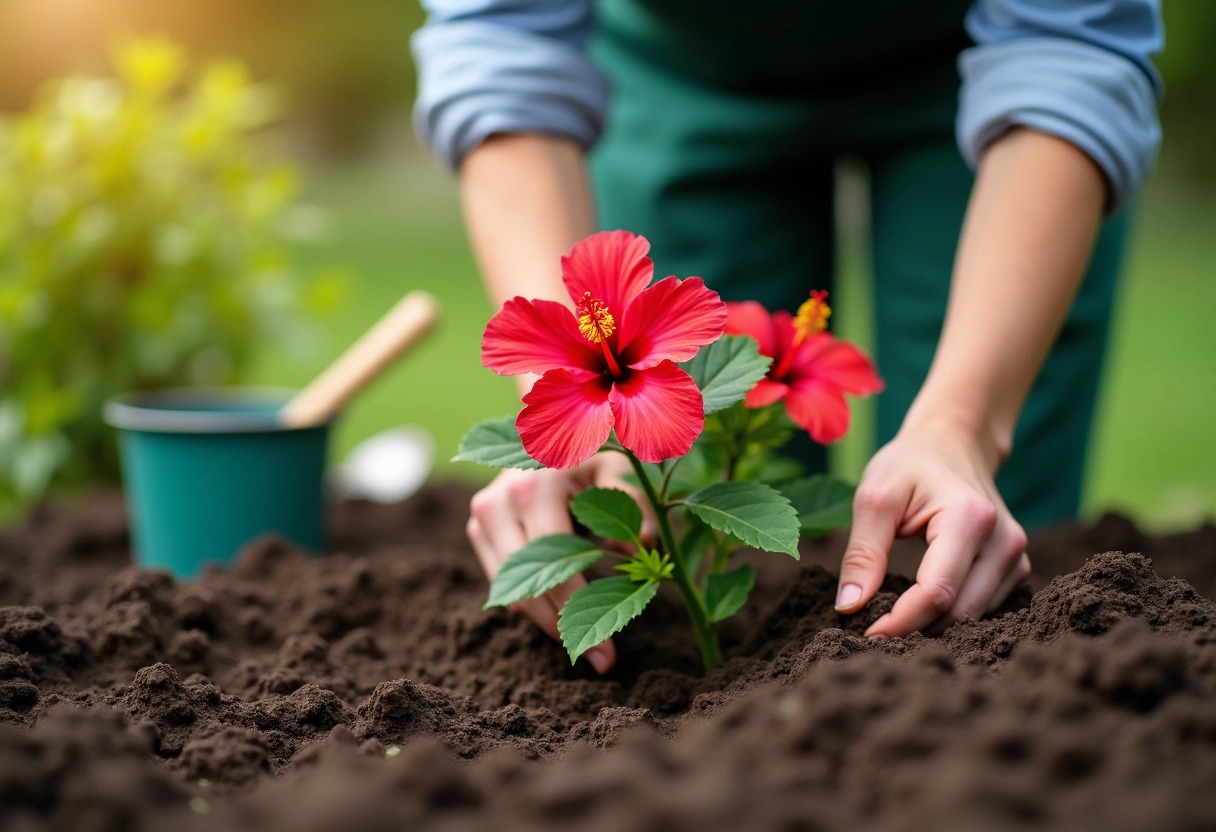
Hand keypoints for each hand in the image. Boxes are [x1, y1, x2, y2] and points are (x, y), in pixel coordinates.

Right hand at [466, 453, 651, 672]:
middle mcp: (500, 498)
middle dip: (562, 628)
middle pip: (524, 587)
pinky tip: (562, 611)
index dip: (579, 610)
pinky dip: (529, 602)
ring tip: (583, 640)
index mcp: (537, 484)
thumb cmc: (598, 451)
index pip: (553, 565)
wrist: (555, 427)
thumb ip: (633, 503)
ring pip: (506, 592)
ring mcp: (483, 511)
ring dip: (544, 621)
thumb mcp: (621, 468)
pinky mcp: (478, 524)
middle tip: (599, 658)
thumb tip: (641, 543)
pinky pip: (499, 581)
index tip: (609, 652)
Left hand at [833, 417, 1029, 638]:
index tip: (864, 632)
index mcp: (969, 519)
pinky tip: (919, 606)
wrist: (950, 442)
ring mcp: (1015, 555)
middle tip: (870, 628)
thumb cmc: (908, 466)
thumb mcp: (874, 498)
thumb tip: (849, 607)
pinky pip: (983, 607)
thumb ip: (863, 553)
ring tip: (890, 616)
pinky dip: (949, 614)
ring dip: (930, 626)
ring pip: (972, 616)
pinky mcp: (1015, 566)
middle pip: (957, 612)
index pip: (936, 593)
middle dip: (912, 629)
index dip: (899, 622)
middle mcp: (1003, 540)